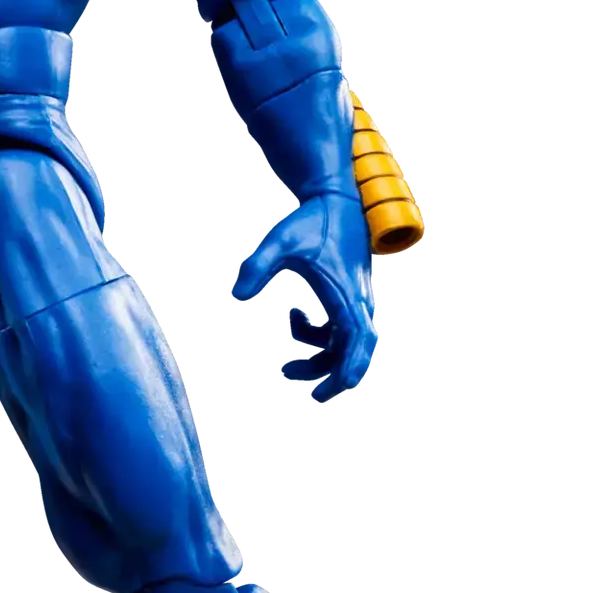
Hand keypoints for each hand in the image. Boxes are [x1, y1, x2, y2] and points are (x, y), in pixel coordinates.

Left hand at [229, 193, 380, 404]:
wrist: (334, 197)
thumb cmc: (310, 219)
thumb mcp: (280, 238)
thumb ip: (257, 265)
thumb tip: (235, 297)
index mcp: (346, 292)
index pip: (357, 340)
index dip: (346, 369)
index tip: (326, 391)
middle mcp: (357, 300)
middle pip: (358, 351)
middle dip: (335, 374)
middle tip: (311, 395)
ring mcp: (355, 298)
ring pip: (347, 343)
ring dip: (322, 359)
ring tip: (288, 368)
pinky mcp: (348, 294)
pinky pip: (340, 329)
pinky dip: (319, 335)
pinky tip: (294, 321)